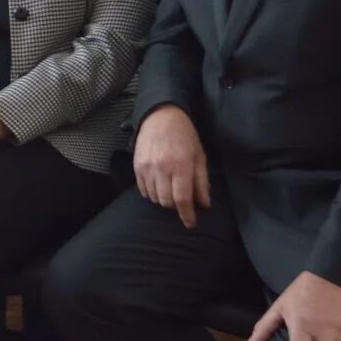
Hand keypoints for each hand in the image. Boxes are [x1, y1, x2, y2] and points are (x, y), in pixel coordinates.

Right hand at [134, 104, 210, 229]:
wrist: (160, 116)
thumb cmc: (184, 135)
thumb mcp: (199, 156)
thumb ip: (201, 181)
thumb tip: (204, 204)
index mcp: (181, 166)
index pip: (182, 198)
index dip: (187, 215)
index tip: (191, 223)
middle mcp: (162, 169)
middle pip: (167, 201)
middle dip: (176, 206)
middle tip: (183, 200)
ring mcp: (147, 168)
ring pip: (154, 198)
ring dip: (164, 200)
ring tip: (170, 190)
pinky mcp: (137, 167)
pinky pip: (143, 190)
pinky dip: (152, 193)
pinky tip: (159, 186)